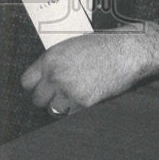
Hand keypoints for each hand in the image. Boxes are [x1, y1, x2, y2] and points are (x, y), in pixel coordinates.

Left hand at [21, 22, 158, 114]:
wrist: (131, 50)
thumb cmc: (108, 45)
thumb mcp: (75, 46)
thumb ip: (57, 62)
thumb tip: (48, 79)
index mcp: (51, 58)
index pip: (27, 82)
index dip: (37, 86)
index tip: (46, 88)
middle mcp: (56, 74)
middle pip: (38, 99)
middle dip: (50, 98)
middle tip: (64, 94)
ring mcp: (69, 89)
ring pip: (54, 109)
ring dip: (64, 106)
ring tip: (78, 96)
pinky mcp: (84, 102)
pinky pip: (72, 114)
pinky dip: (80, 110)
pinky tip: (91, 97)